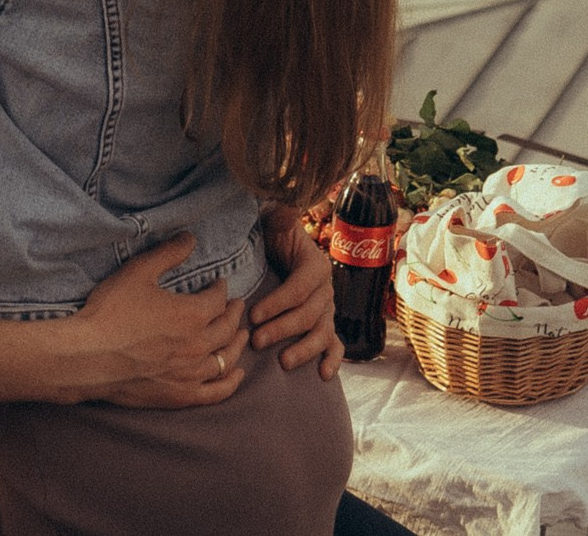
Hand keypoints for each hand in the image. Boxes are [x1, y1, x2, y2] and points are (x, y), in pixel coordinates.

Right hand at [72, 235, 249, 409]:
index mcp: (192, 314)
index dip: (221, 289)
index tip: (220, 284)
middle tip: (236, 306)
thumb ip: (168, 253)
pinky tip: (236, 374)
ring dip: (237, 344)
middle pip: (227, 328)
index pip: (218, 299)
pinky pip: (216, 392)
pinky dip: (231, 382)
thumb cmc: (110, 313)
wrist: (87, 357)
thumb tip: (190, 238)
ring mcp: (191, 374)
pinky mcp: (180, 396)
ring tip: (241, 335)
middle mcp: (199, 345)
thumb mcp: (138, 272)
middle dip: (234, 314)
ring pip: (226, 359)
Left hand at [251, 205, 343, 379]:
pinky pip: (335, 343)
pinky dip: (332, 359)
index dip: (277, 303)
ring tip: (283, 362)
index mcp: (315, 264)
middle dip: (282, 329)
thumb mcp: (274, 222)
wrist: (279, 246)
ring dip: (304, 349)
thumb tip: (283, 212)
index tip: (252, 315)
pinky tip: (324, 375)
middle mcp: (326, 288)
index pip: (298, 288)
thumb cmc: (272, 237)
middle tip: (257, 341)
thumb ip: (280, 217)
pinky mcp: (326, 323)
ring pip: (322, 332)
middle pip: (309, 314)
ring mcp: (328, 308)